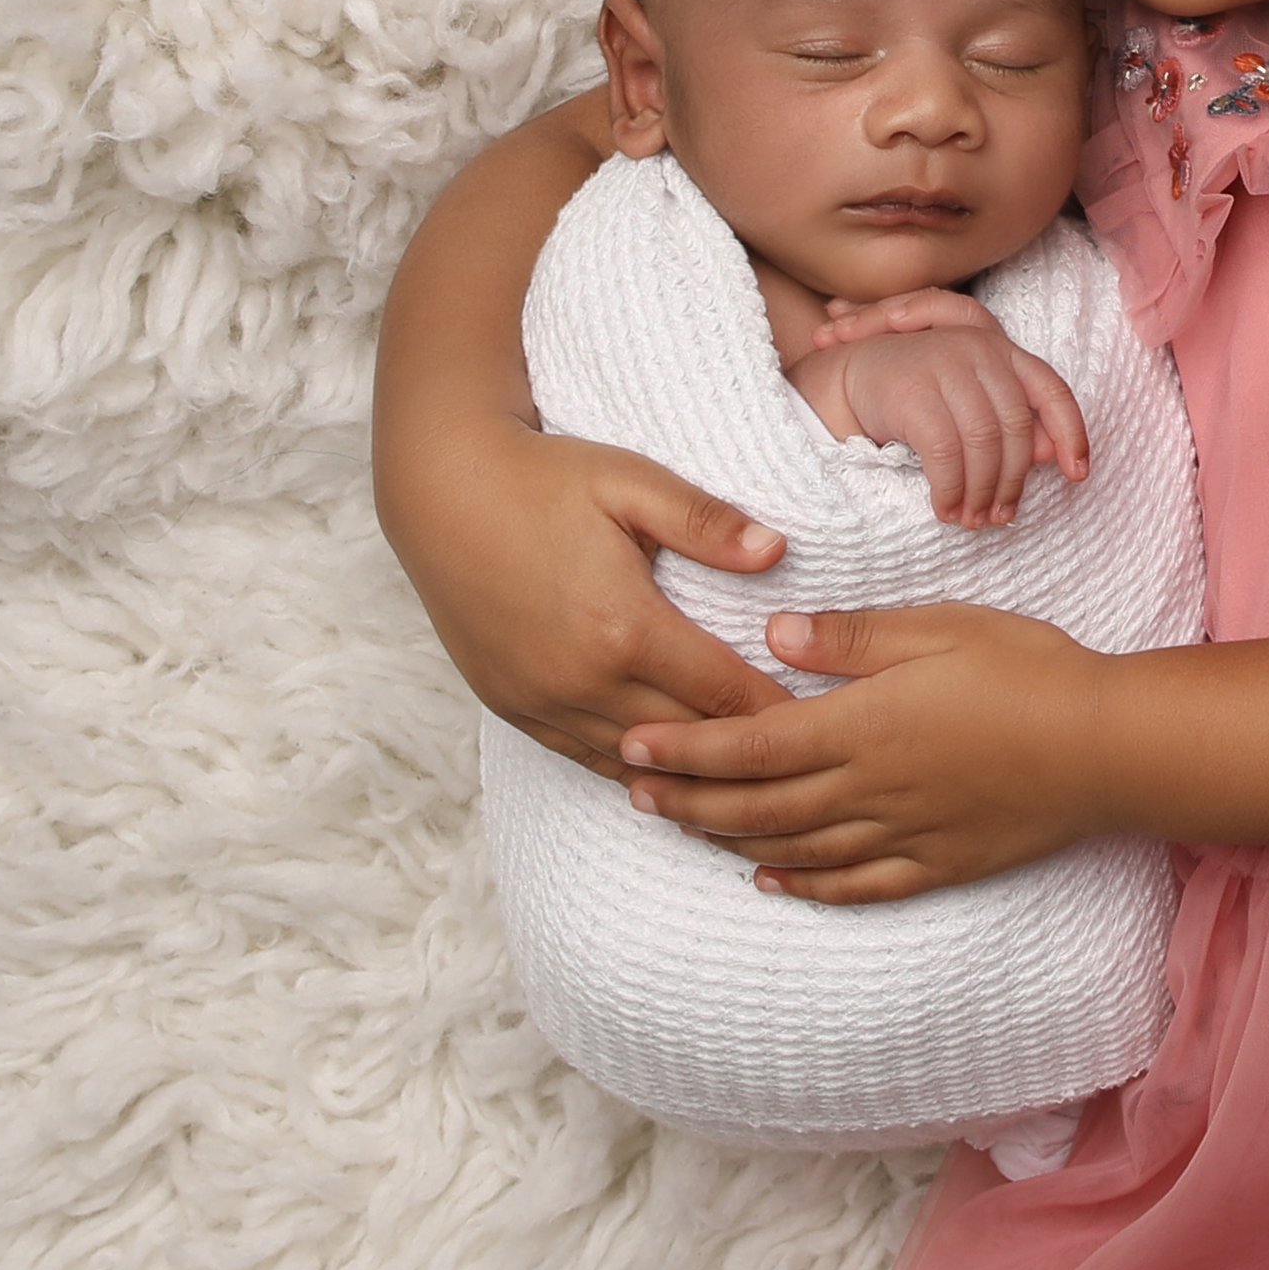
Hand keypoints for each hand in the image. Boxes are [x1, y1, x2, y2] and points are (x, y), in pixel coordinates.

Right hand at [385, 418, 795, 779]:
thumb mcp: (631, 482)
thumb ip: (706, 521)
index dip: (780, 714)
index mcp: (623, 627)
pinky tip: (671, 778)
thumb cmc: (543, 478)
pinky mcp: (511, 708)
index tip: (830, 726)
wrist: (438, 491)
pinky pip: (585, 758)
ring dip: (691, 777)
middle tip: (806, 767)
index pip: (724, 693)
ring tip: (750, 791)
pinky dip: (633, 770)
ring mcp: (541, 701)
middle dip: (746, 756)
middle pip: (686, 741)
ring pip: (635, 763)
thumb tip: (777, 552)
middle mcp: (580, 679)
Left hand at [617, 601, 1110, 901]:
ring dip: (728, 840)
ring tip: (683, 827)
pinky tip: (770, 881)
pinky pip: (852, 886)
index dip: (684, 748)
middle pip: (755, 805)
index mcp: (864, 727)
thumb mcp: (942, 628)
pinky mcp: (935, 863)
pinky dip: (802, 886)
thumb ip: (855, 639)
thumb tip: (773, 637)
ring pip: (792, 850)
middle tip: (632, 789)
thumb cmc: (1029, 671)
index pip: (749, 744)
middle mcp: (869, 790)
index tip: (630, 742)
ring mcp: (901, 835)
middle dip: (687, 798)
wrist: (1107, 747)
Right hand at [792, 293, 1089, 527]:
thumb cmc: (921, 395)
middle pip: (1016, 429)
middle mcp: (980, 349)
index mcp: (1004, 351)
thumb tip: (1047, 457)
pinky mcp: (912, 388)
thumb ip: (1009, 425)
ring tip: (971, 521)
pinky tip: (945, 509)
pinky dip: (950, 489)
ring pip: (983, 443)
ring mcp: (946, 364)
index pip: (1053, 392)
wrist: (853, 376)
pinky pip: (945, 452)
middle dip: (1011, 482)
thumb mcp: (970, 404)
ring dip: (979, 492)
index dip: (1072, 434)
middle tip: (1000, 518)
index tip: (1078, 475)